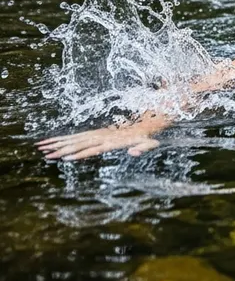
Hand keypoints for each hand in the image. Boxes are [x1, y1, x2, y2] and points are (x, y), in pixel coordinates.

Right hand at [37, 119, 163, 160]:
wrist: (143, 122)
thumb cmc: (145, 136)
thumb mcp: (148, 143)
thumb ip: (142, 148)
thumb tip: (134, 152)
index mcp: (111, 142)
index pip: (92, 149)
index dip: (79, 154)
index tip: (65, 158)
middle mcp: (100, 136)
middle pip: (78, 144)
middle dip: (61, 149)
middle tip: (46, 155)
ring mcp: (96, 134)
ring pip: (73, 139)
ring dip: (57, 143)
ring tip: (41, 148)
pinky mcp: (94, 133)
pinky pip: (75, 136)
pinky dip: (62, 139)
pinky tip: (50, 142)